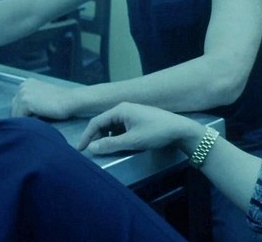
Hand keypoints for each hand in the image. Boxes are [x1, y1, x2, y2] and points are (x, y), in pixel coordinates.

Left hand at [11, 78, 76, 118]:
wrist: (71, 100)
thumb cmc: (61, 100)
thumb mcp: (42, 94)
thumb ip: (32, 98)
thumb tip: (22, 111)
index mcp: (26, 83)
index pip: (17, 101)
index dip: (24, 110)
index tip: (33, 115)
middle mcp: (23, 86)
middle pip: (14, 107)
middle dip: (22, 114)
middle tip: (35, 119)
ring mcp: (23, 94)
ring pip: (16, 113)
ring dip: (24, 119)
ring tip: (36, 121)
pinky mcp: (26, 103)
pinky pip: (20, 118)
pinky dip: (27, 122)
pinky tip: (37, 121)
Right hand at [77, 102, 201, 154]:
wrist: (181, 130)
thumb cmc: (156, 132)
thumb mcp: (132, 141)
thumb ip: (110, 145)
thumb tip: (91, 148)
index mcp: (120, 110)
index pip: (96, 122)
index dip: (86, 136)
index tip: (80, 150)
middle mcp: (124, 108)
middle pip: (103, 123)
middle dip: (97, 138)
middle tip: (94, 152)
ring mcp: (132, 113)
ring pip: (112, 126)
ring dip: (107, 138)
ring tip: (106, 151)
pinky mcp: (138, 119)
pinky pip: (121, 128)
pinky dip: (117, 137)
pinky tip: (120, 146)